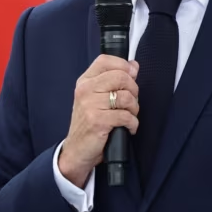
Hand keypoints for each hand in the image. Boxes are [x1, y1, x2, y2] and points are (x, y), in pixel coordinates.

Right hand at [57, 55, 139, 187]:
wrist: (77, 150)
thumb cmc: (89, 124)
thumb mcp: (95, 98)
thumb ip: (112, 80)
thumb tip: (134, 65)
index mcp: (85, 81)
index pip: (105, 60)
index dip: (123, 66)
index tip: (131, 76)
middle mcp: (85, 90)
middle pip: (121, 77)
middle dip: (134, 90)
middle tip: (131, 102)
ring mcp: (90, 105)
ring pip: (126, 97)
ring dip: (134, 109)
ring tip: (129, 116)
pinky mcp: (98, 121)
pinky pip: (126, 116)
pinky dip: (132, 124)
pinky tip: (128, 128)